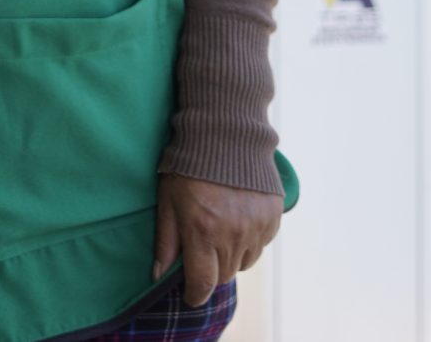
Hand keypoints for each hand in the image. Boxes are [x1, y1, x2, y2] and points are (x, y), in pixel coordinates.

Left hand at [152, 172, 281, 307]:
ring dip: (230, 256)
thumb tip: (158, 274)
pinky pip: (260, 246)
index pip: (203, 282)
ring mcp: (256, 228)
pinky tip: (237, 219)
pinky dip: (248, 241)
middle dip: (210, 271)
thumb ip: (165, 241)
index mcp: (202, 232)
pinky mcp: (272, 219)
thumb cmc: (188, 168)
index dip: (195, 294)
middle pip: (223, 275)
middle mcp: (232, 234)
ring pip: (243, 263)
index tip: (191, 294)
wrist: (226, 135)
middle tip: (201, 250)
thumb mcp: (168, 201)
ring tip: (219, 231)